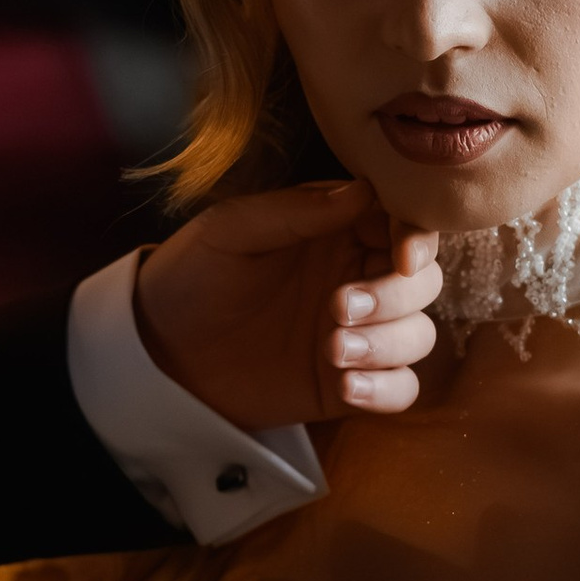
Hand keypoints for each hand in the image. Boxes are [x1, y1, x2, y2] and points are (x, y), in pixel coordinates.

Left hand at [133, 179, 440, 427]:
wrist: (156, 353)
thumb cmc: (189, 277)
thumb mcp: (229, 231)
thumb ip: (295, 210)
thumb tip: (364, 190)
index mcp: (336, 228)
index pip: (404, 222)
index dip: (416, 237)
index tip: (402, 256)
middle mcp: (356, 276)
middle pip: (423, 281)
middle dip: (395, 296)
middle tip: (337, 307)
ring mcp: (356, 333)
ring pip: (418, 335)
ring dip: (389, 343)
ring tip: (332, 351)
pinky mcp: (346, 382)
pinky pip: (400, 389)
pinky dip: (386, 389)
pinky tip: (345, 387)